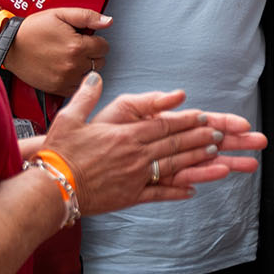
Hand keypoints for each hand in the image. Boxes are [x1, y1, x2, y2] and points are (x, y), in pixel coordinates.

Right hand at [3, 6, 110, 95]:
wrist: (9, 46)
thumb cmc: (32, 29)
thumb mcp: (59, 14)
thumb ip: (87, 16)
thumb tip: (108, 21)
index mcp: (77, 46)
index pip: (104, 47)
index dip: (95, 40)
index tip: (84, 38)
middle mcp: (73, 65)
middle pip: (99, 61)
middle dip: (91, 53)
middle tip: (75, 46)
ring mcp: (65, 79)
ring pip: (90, 75)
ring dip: (84, 67)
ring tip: (69, 57)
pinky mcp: (57, 88)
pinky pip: (78, 87)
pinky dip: (75, 79)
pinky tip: (64, 68)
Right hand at [39, 76, 265, 214]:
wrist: (50, 187)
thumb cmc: (58, 152)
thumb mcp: (70, 118)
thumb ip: (86, 96)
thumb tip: (95, 76)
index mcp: (124, 135)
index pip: (163, 126)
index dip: (186, 121)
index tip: (204, 117)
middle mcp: (134, 155)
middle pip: (175, 145)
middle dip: (201, 139)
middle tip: (222, 135)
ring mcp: (135, 177)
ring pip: (173, 167)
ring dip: (197, 161)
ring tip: (218, 157)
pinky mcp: (129, 196)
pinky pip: (158, 194)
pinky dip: (177, 192)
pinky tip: (193, 191)